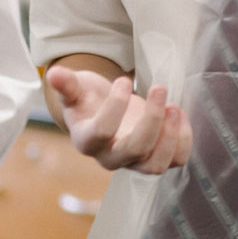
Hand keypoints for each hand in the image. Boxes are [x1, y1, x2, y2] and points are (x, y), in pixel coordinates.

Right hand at [46, 66, 192, 173]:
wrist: (104, 112)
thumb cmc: (89, 100)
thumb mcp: (76, 88)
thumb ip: (66, 84)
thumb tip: (53, 74)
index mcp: (87, 141)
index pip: (101, 132)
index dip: (115, 105)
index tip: (124, 80)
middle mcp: (112, 157)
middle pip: (135, 150)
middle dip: (151, 120)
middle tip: (159, 88)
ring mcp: (136, 161)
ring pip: (156, 165)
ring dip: (171, 136)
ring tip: (174, 106)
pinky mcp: (157, 157)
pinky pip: (177, 160)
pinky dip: (184, 139)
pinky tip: (180, 113)